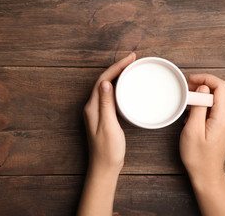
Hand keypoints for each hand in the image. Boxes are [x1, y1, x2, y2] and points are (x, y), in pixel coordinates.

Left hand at [84, 52, 135, 173]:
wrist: (104, 166)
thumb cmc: (107, 149)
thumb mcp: (108, 125)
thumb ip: (106, 104)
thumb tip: (105, 83)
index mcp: (92, 107)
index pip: (103, 80)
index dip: (116, 67)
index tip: (130, 58)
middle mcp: (92, 107)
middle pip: (103, 81)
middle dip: (117, 68)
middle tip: (132, 59)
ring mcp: (97, 111)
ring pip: (106, 87)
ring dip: (117, 76)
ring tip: (130, 68)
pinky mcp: (103, 116)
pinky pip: (109, 96)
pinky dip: (118, 88)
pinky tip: (126, 87)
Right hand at [180, 74, 224, 181]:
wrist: (206, 173)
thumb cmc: (197, 155)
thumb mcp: (192, 130)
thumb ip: (199, 107)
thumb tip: (202, 89)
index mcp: (223, 117)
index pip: (221, 86)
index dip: (205, 78)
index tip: (190, 80)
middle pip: (219, 91)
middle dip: (201, 85)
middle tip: (184, 89)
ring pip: (215, 98)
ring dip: (200, 96)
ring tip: (185, 101)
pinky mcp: (221, 124)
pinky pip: (213, 107)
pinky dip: (202, 105)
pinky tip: (190, 112)